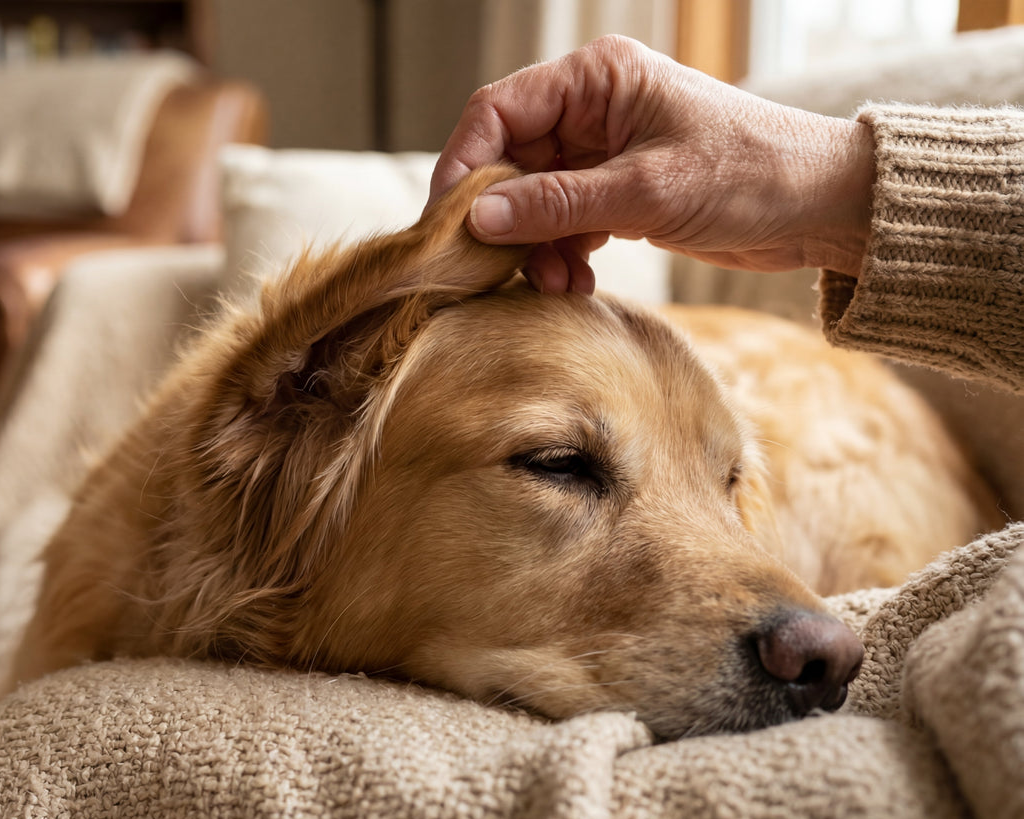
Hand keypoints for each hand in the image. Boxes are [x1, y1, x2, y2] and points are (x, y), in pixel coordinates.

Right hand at [428, 35, 875, 292]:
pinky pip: (562, 222)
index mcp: (596, 78)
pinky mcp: (617, 190)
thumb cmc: (751, 175)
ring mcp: (603, 150)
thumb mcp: (647, 192)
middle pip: (509, 160)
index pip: (497, 112)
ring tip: (550, 285)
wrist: (823, 207)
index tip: (448, 223)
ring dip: (532, 247)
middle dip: (503, 219)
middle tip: (495, 270)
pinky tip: (572, 285)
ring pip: (532, 199)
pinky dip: (559, 255)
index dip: (464, 166)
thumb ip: (558, 205)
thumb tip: (480, 218)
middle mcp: (592, 107)